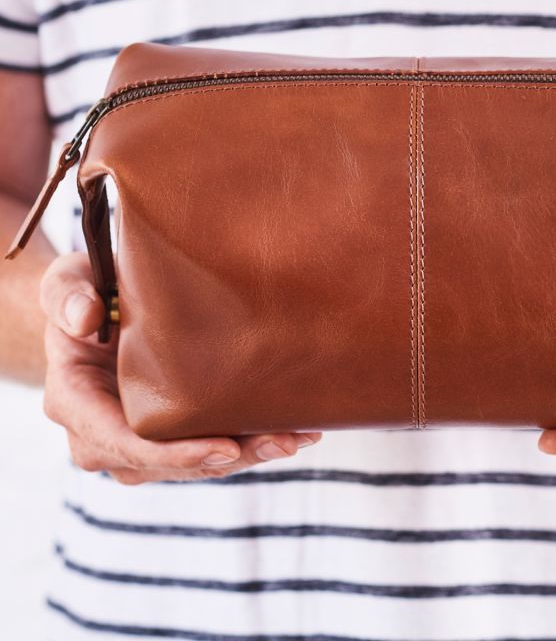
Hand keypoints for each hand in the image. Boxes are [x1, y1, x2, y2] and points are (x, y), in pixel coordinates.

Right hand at [39, 253, 321, 484]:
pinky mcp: (167, 435)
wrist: (92, 310)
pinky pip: (207, 449)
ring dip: (247, 455)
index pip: (122, 443)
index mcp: (74, 402)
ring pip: (194, 464)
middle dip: (227, 457)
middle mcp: (102, 435)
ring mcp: (136, 442)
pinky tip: (293, 432)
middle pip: (168, 463)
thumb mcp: (67, 281)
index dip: (174, 453)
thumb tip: (84, 318)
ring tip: (298, 437)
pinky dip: (247, 443)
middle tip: (282, 442)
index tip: (224, 448)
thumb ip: (68, 295)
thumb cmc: (83, 292)